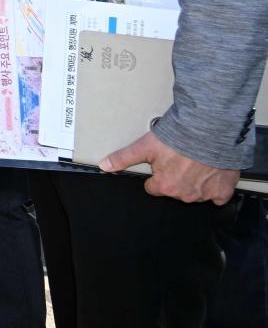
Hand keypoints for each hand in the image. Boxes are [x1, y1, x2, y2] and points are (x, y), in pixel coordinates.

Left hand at [100, 130, 240, 205]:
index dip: (156, 174)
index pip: (154, 187)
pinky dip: (214, 186)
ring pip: (195, 192)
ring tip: (194, 162)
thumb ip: (123, 158)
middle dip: (175, 177)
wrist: (208, 131)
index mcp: (164, 186)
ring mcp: (205, 194)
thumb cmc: (177, 138)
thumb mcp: (144, 146)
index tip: (162, 164)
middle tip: (178, 160)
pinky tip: (210, 172)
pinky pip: (217, 195)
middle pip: (174, 190)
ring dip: (194, 181)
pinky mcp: (222, 191)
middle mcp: (184, 195)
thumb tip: (105, 166)